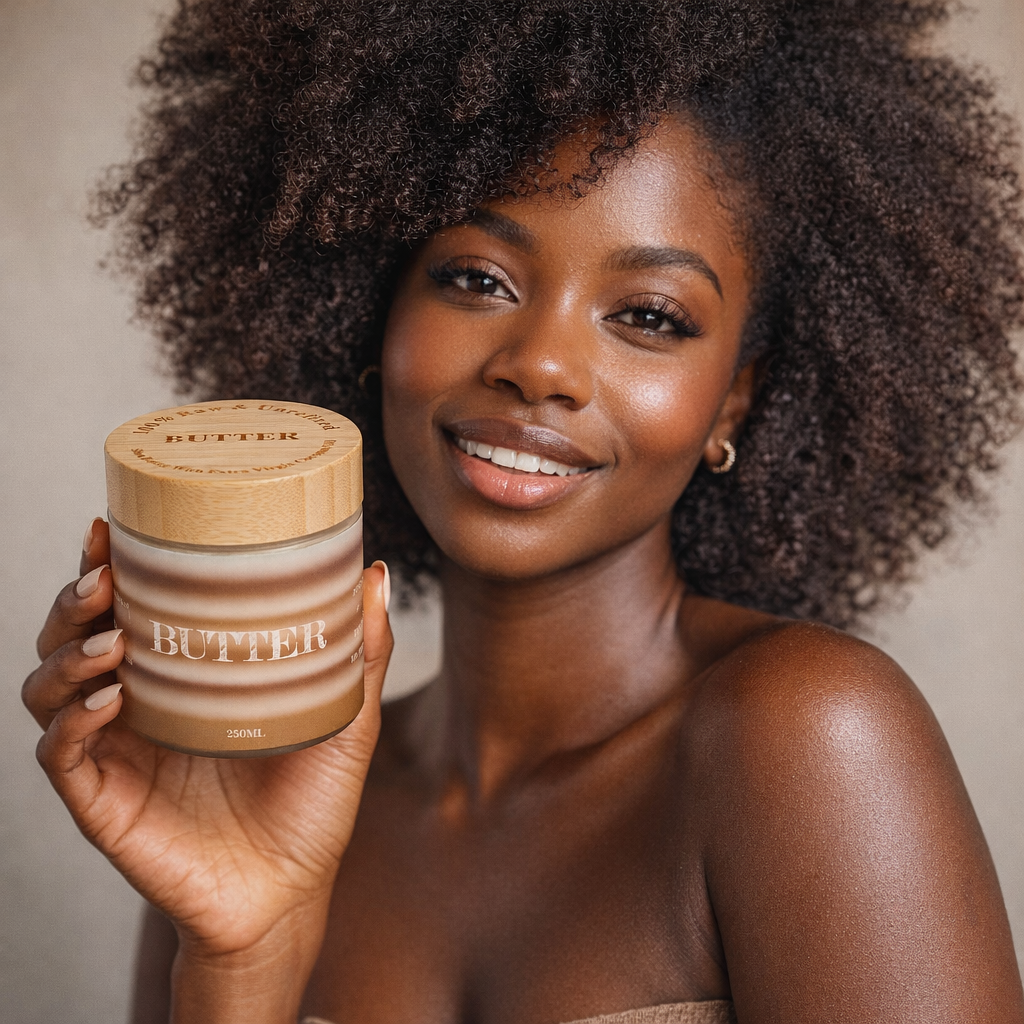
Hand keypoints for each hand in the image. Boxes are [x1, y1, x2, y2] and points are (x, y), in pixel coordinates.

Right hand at [24, 518, 392, 977]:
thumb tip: (373, 572)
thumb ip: (359, 648)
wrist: (292, 890)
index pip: (130, 606)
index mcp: (184, 675)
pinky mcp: (103, 800)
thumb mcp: (345, 715)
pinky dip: (73, 719)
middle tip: (105, 577)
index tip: (114, 529)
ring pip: (50, 685)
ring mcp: (116, 750)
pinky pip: (61, 752)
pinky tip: (111, 700)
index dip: (110, 565)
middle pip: (74, 633)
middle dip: (77, 598)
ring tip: (112, 641)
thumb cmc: (313, 802)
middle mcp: (139, 704)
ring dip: (68, 652)